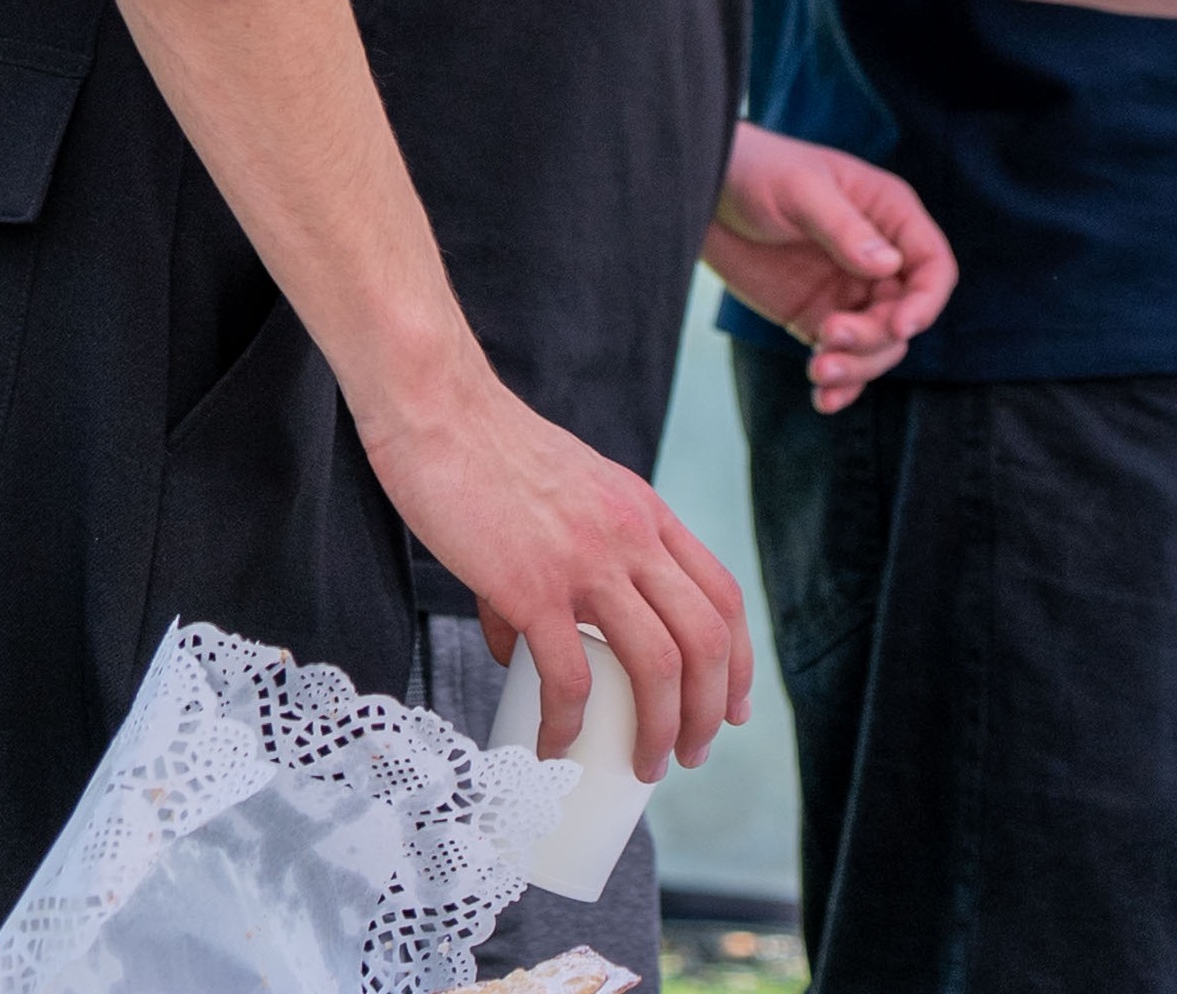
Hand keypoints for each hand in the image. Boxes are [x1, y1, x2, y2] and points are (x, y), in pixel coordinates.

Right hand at [360, 369, 751, 780]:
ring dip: (660, 730)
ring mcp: (586, 559)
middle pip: (705, 639)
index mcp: (644, 512)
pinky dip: (567, 726)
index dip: (738, 662)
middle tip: (690, 757)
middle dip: (709, 712)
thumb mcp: (560, 495)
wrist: (438, 409)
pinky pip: (568, 676)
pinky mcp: (531, 584)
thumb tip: (521, 652)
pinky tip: (553, 747)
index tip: (732, 710)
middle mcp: (631, 534)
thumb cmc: (486, 453)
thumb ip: (558, 566)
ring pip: (658, 664)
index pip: (721, 595)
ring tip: (642, 766)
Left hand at [703, 124, 955, 414]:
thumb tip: (889, 266)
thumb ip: (844, 227)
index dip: (926, 301)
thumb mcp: (801, 190)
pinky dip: (840, 384)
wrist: (704, 191)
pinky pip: (843, 358)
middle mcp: (877, 258)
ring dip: (855, 367)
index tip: (900, 327)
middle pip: (904, 315)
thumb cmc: (757, 170)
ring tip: (817, 371)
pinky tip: (822, 400)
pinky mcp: (817, 317)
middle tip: (827, 337)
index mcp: (888, 214)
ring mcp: (849, 291)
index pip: (932, 265)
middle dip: (873, 338)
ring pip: (877, 346)